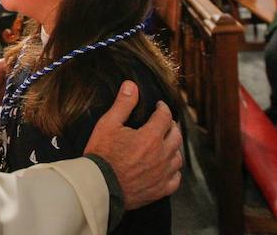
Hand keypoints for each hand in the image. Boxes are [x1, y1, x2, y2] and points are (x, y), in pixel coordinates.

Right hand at [83, 81, 182, 209]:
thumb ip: (122, 104)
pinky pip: (176, 179)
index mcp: (151, 137)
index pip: (165, 116)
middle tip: (164, 123)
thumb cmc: (101, 154)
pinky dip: (173, 171)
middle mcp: (162, 155)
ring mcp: (162, 174)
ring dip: (174, 147)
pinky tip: (167, 167)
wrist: (99, 186)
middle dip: (171, 126)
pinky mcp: (160, 190)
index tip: (159, 106)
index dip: (162, 108)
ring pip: (178, 157)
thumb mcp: (108, 124)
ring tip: (166, 143)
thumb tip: (131, 85)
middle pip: (176, 135)